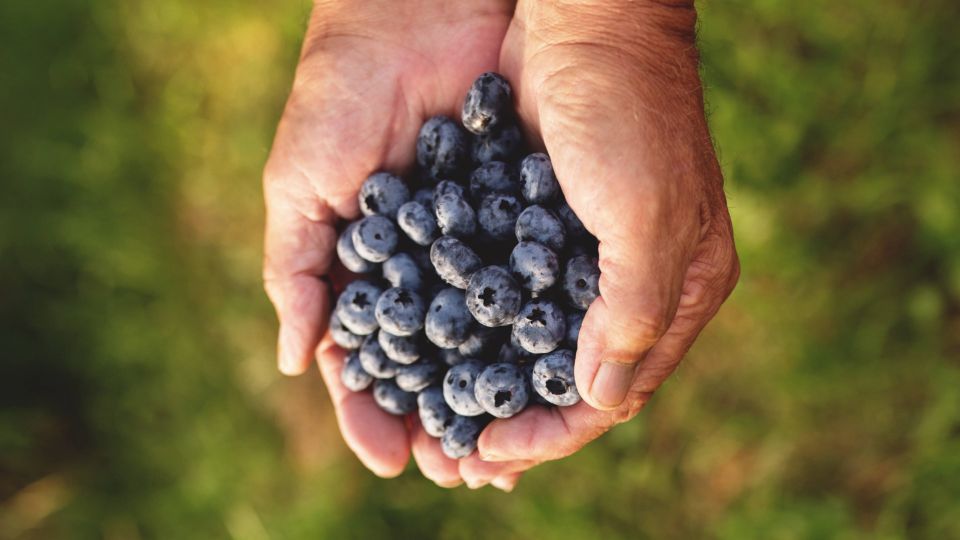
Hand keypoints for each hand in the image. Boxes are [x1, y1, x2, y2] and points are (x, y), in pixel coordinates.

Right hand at [262, 0, 513, 479]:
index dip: (381, 410)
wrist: (427, 4)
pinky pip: (540, 291)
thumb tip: (296, 363)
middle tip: (458, 472)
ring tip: (502, 453)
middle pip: (440, 362)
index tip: (394, 459)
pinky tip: (548, 382)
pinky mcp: (534, 216)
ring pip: (493, 340)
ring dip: (495, 399)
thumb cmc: (347, 88)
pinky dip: (543, 341)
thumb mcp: (302, 182)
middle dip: (446, 419)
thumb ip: (298, 270)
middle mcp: (431, 262)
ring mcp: (484, 243)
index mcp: (371, 263)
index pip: (376, 357)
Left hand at [452, 0, 740, 487]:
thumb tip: (595, 400)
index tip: (492, 455)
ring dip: (490, 385)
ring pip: (534, 344)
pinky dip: (475, 331)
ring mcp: (584, 255)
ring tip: (439, 421)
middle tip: (457, 457)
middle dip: (517, 421)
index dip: (555, 433)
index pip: (617, 389)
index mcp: (681, 288)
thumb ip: (630, 314)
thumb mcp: (645, 218)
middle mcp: (633, 281)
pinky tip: (436, 351)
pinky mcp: (539, 224)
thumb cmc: (628, 113)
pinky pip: (507, 296)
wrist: (585, 18)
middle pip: (572, 378)